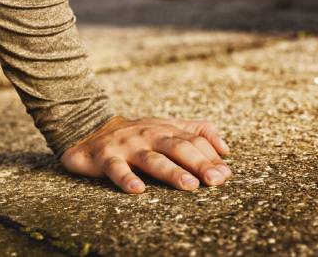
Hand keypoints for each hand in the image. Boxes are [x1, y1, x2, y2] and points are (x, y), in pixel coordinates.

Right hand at [60, 115, 231, 192]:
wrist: (90, 128)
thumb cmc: (138, 134)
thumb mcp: (168, 127)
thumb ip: (198, 133)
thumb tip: (227, 150)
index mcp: (167, 129)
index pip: (194, 140)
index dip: (211, 156)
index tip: (225, 174)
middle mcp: (150, 135)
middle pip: (179, 148)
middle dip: (199, 164)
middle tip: (215, 180)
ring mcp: (128, 146)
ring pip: (153, 159)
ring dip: (172, 172)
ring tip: (189, 185)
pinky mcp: (106, 157)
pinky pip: (116, 169)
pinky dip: (126, 178)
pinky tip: (137, 189)